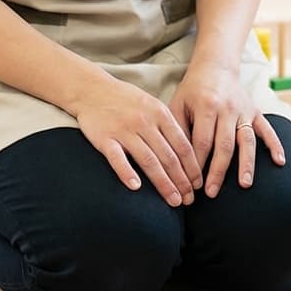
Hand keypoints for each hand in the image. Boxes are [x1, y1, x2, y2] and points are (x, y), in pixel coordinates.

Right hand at [72, 73, 202, 207]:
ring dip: (163, 183)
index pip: (182, 144)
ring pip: (148, 160)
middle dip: (181, 180)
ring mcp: (125, 130)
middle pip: (168, 156)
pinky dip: (127, 173)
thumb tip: (187, 151)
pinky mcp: (105, 138)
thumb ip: (167, 125)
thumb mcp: (152, 104)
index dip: (192, 166)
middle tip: (189, 200)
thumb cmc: (126, 99)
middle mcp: (145, 122)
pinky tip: (136, 187)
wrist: (93, 89)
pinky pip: (117, 158)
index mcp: (160, 113)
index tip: (197, 183)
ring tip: (173, 200)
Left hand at [169, 59, 285, 197]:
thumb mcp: (178, 104)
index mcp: (206, 106)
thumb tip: (176, 163)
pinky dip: (275, 144)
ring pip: (246, 140)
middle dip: (218, 171)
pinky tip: (280, 162)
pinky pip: (267, 129)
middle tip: (211, 193)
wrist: (215, 66)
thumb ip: (177, 130)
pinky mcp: (255, 111)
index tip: (192, 185)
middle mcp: (227, 108)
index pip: (202, 142)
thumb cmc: (192, 90)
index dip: (197, 165)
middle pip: (224, 145)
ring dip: (246, 163)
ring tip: (245, 184)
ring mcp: (243, 110)